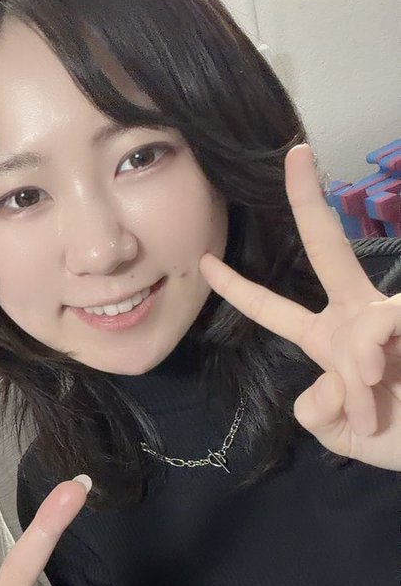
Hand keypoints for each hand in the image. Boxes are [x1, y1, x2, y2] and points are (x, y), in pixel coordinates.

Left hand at [199, 143, 400, 469]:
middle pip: (326, 248)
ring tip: (376, 416)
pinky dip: (376, 380)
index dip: (238, 287)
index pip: (272, 309)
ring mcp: (392, 318)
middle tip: (294, 153)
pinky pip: (378, 337)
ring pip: (357, 335)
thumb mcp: (339, 432)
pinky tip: (393, 390)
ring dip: (362, 384)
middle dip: (308, 200)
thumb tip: (330, 378)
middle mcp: (358, 319)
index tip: (203, 262)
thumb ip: (316, 409)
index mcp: (329, 341)